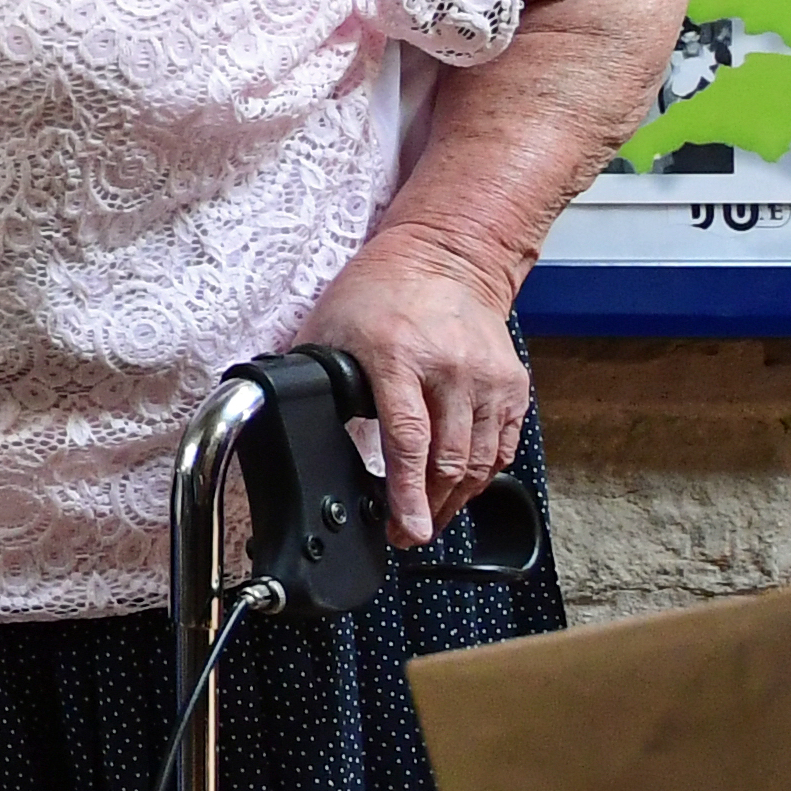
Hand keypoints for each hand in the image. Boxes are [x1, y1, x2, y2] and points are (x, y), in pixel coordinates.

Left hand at [297, 238, 529, 548]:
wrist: (445, 257)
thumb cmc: (377, 292)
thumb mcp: (328, 329)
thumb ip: (313, 380)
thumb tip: (277, 420)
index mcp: (397, 355)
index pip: (407, 437)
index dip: (406, 491)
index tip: (406, 527)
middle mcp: (450, 368)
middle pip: (448, 460)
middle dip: (428, 508)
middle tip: (407, 534)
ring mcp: (488, 378)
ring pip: (480, 462)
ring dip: (454, 499)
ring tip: (429, 517)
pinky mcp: (512, 385)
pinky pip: (502, 447)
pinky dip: (481, 475)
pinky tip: (458, 486)